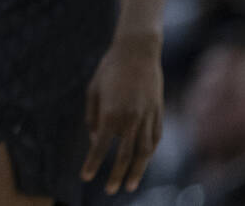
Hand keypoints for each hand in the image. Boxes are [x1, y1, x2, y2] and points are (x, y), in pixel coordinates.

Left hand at [81, 32, 163, 193]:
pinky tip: (143, 161)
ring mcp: (147, 118)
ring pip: (144, 152)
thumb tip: (95, 139)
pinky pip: (154, 139)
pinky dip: (148, 152)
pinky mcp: (158, 114)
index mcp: (111, 114)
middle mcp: (130, 120)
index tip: (86, 177)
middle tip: (110, 191)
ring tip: (130, 185)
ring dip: (137, 171)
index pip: (100, 147)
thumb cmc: (109, 69)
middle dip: (116, 175)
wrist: (137, 52)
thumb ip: (93, 117)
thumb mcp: (93, 90)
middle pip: (124, 156)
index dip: (93, 163)